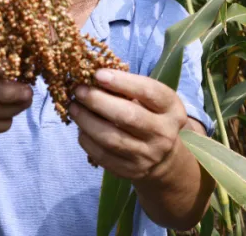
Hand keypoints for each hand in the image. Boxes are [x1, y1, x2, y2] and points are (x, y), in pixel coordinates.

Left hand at [69, 69, 190, 181]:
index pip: (148, 92)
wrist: (163, 157)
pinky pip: (102, 155)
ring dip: (86, 120)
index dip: (122, 82)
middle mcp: (163, 134)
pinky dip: (87, 139)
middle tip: (79, 90)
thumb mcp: (151, 100)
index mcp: (172, 110)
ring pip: (111, 138)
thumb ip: (130, 88)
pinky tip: (81, 127)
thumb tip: (94, 77)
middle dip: (98, 101)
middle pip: (128, 116)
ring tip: (74, 107)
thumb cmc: (152, 117)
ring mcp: (147, 155)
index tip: (98, 74)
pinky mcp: (130, 171)